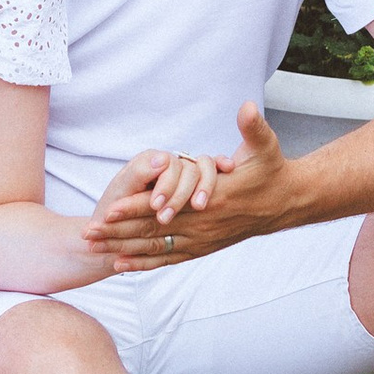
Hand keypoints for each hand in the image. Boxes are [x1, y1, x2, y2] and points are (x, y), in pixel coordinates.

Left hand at [92, 103, 294, 267]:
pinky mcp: (203, 248)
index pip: (167, 204)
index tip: (110, 208)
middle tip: (87, 234)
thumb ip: (253, 128)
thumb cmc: (272, 172)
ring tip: (94, 249)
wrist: (286, 203)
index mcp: (211, 199)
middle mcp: (203, 224)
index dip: (137, 206)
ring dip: (125, 249)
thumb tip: (247, 107)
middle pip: (153, 231)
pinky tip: (121, 266)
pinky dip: (145, 263)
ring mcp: (202, 239)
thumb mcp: (267, 146)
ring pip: (157, 248)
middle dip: (119, 232)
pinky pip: (169, 259)